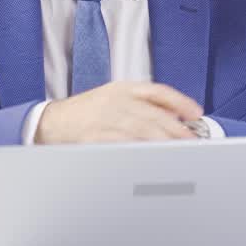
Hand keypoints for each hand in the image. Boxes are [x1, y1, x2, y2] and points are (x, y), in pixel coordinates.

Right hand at [35, 81, 203, 143]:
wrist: (49, 123)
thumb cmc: (83, 114)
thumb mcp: (112, 99)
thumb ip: (140, 106)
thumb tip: (172, 118)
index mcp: (122, 89)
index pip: (158, 92)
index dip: (180, 102)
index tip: (196, 113)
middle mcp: (116, 100)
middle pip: (154, 114)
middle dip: (177, 129)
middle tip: (193, 141)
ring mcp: (105, 118)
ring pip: (142, 129)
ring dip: (163, 141)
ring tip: (179, 152)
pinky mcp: (94, 136)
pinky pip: (122, 144)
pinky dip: (139, 150)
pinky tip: (151, 157)